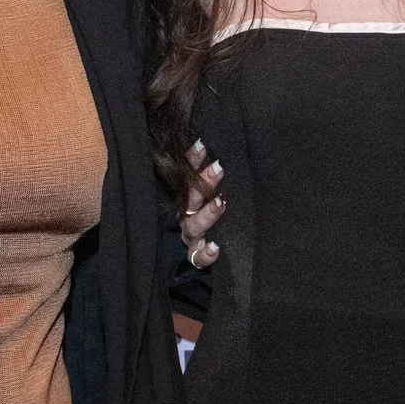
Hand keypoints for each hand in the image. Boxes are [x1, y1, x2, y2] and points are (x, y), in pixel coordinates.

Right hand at [182, 142, 224, 267]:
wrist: (194, 250)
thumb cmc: (203, 214)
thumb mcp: (203, 193)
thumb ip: (204, 176)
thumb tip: (212, 151)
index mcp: (184, 197)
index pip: (185, 175)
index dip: (191, 160)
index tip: (202, 145)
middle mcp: (184, 214)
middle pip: (191, 197)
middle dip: (203, 182)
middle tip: (218, 168)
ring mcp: (190, 235)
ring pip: (195, 226)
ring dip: (207, 214)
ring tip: (220, 204)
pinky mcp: (195, 254)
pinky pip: (198, 258)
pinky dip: (205, 253)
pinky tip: (215, 247)